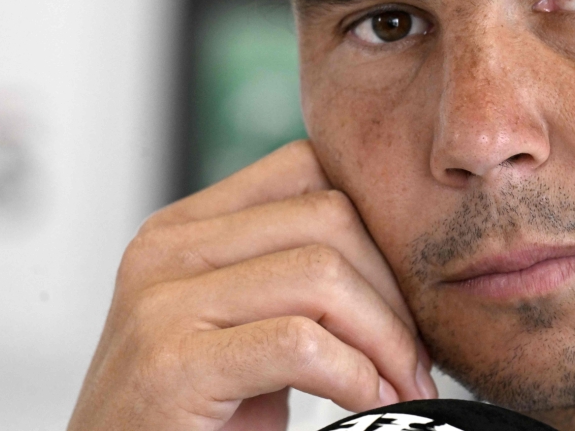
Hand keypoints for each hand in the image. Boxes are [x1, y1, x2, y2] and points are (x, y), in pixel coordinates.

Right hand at [67, 140, 436, 430]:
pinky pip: (300, 344)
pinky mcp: (170, 365)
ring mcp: (160, 302)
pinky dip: (355, 376)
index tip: (402, 292)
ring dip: (385, 338)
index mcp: (183, 229)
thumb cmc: (189, 419)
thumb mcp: (238, 328)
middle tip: (413, 357)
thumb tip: (397, 263)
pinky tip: (365, 402)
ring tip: (400, 385)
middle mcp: (166, 250)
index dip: (375, 224)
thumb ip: (288, 281)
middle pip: (327, 216)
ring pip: (321, 273)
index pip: (306, 168)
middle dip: (393, 289)